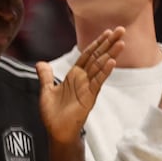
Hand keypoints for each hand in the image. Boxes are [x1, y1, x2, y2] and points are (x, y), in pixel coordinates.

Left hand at [40, 27, 122, 144]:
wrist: (57, 130)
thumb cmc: (54, 113)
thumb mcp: (46, 90)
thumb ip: (45, 76)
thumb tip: (40, 63)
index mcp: (74, 75)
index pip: (87, 55)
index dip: (97, 43)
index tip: (107, 32)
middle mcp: (83, 79)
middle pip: (98, 57)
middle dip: (109, 43)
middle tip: (121, 30)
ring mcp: (88, 87)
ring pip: (101, 67)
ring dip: (110, 54)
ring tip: (121, 42)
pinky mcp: (89, 97)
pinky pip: (98, 82)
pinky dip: (104, 72)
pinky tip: (112, 62)